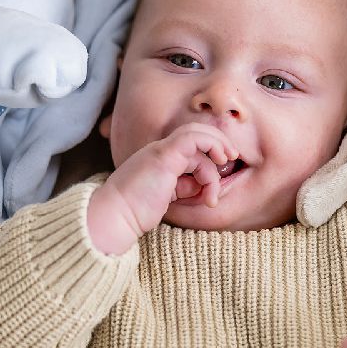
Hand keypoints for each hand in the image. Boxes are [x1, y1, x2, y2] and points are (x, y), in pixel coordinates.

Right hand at [88, 123, 237, 254]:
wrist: (115, 216)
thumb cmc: (136, 212)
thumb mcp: (168, 198)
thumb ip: (185, 187)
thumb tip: (204, 186)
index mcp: (159, 158)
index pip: (190, 146)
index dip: (209, 156)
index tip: (220, 174)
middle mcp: (160, 150)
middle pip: (196, 131)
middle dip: (218, 142)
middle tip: (231, 157)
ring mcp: (161, 150)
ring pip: (199, 135)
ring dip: (217, 149)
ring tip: (223, 171)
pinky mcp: (165, 155)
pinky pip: (194, 139)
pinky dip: (211, 148)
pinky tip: (218, 167)